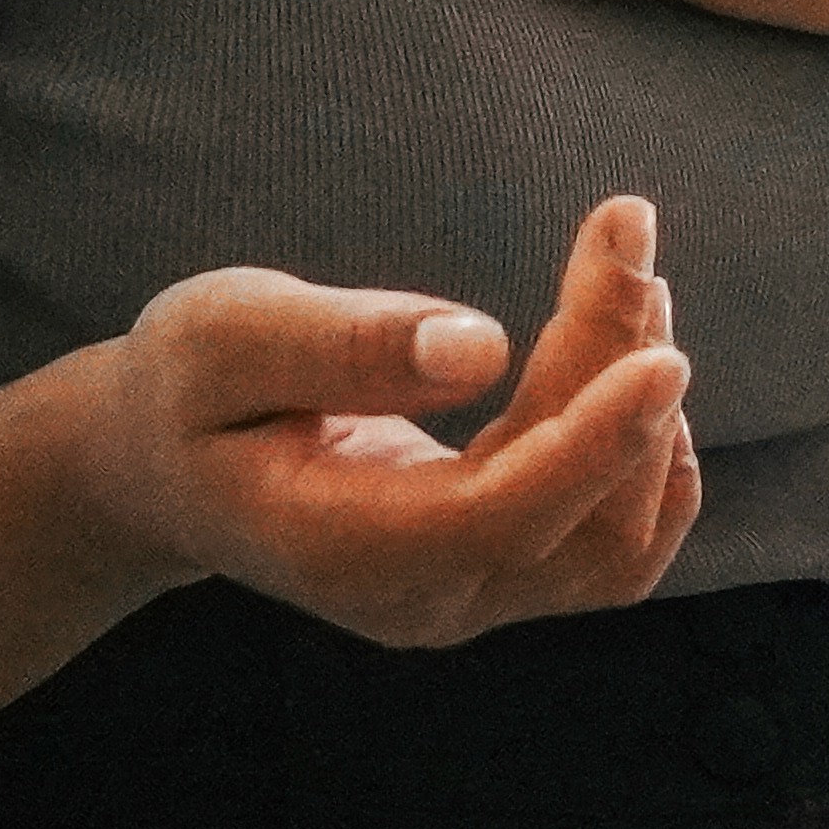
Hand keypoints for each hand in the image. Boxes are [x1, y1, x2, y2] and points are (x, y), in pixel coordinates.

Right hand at [93, 195, 698, 649]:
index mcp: (343, 547)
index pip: (502, 516)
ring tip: (635, 277)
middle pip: (576, 515)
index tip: (662, 347)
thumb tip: (478, 348)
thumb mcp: (225, 337)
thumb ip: (343, 344)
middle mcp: (421, 598)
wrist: (166, 471)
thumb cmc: (186, 389)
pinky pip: (607, 543)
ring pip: (611, 537)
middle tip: (624, 228)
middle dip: (620, 367)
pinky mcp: (496, 575)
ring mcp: (465, 599)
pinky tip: (639, 360)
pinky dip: (643, 452)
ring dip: (646, 411)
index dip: (593, 441)